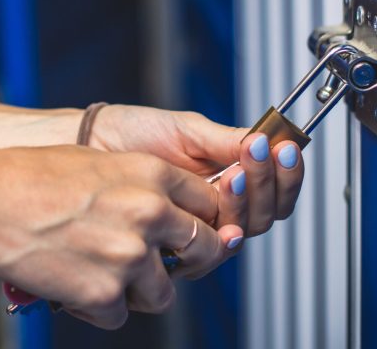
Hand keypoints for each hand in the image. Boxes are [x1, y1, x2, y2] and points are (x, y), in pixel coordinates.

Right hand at [0, 145, 242, 329]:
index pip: (208, 204)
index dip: (197, 221)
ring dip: (135, 291)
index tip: (184, 232)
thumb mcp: (94, 164)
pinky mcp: (105, 293)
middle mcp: (150, 213)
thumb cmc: (23, 178)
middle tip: (155, 263)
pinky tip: (68, 284)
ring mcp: (130, 256)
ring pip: (163, 293)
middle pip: (205, 250)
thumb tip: (163, 213)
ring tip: (95, 273)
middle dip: (184, 261)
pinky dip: (95, 308)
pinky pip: (118, 316)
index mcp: (150, 174)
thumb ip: (136, 187)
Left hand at [86, 106, 304, 235]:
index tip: (286, 148)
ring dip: (246, 199)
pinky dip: (221, 223)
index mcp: (226, 177)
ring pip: (244, 231)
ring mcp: (196, 228)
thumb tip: (272, 141)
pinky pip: (211, 247)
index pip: (274, 189)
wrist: (89, 143)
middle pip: (266, 214)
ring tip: (234, 170)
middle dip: (267, 183)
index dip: (287, 173)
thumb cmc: (132, 133)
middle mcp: (216, 208)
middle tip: (258, 155)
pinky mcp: (174, 246)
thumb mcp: (187, 129)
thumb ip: (229, 140)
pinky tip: (218, 195)